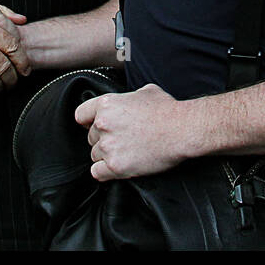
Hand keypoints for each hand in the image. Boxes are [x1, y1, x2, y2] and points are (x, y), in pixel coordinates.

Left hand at [74, 84, 190, 180]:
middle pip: (90, 138)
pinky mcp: (116, 166)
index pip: (81, 115)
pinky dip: (105, 172)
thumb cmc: (168, 110)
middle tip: (122, 140)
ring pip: (95, 155)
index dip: (88, 122)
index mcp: (107, 104)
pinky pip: (97, 173)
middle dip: (103, 140)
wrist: (183, 130)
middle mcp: (103, 124)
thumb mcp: (145, 91)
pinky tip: (118, 166)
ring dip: (107, 156)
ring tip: (126, 152)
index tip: (96, 126)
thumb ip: (127, 97)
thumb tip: (126, 101)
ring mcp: (108, 146)